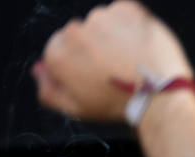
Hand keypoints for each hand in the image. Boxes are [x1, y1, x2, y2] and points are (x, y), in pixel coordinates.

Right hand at [34, 1, 193, 121]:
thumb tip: (37, 70)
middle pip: (78, 35)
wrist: (157, 94)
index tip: (91, 75)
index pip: (57, 49)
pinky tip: (136, 46)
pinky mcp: (126, 9)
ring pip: (100, 23)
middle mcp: (75, 31)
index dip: (75, 64)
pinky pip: (121, 14)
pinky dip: (128, 26)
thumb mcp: (76, 109)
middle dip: (91, 48)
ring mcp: (101, 17)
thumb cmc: (116, 104)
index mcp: (58, 55)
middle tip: (111, 70)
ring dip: (110, 36)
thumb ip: (49, 89)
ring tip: (126, 59)